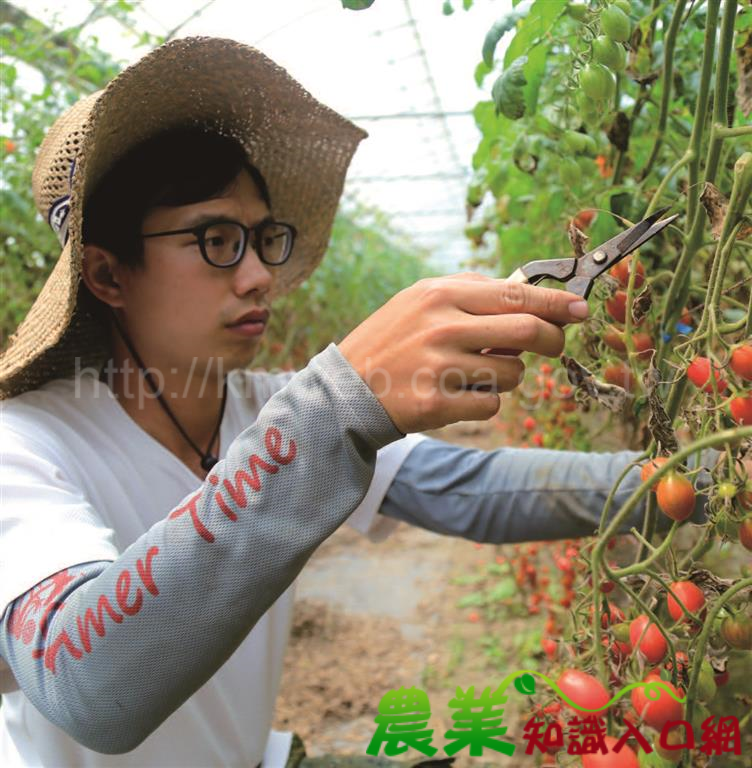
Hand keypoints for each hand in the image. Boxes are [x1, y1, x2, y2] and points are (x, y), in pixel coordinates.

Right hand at [338, 272, 588, 432]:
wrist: (347, 388)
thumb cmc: (391, 340)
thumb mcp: (420, 300)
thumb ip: (471, 291)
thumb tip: (529, 293)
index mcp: (441, 294)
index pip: (515, 294)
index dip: (556, 302)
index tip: (580, 309)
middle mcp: (442, 327)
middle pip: (526, 332)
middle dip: (552, 340)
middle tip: (553, 345)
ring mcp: (440, 367)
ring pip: (512, 374)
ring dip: (508, 375)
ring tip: (475, 372)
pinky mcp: (437, 404)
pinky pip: (492, 404)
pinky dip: (486, 400)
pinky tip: (457, 394)